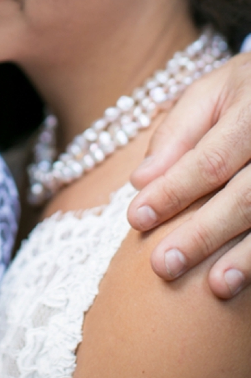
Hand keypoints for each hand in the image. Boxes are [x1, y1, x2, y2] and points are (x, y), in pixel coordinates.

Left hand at [128, 53, 250, 296]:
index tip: (137, 218)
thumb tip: (141, 182)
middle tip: (163, 265)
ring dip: (245, 258)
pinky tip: (247, 280)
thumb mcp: (210, 94)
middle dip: (202, 235)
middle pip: (245, 198)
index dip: (173, 192)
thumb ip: (177, 134)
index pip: (209, 160)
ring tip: (215, 286)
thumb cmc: (245, 91)